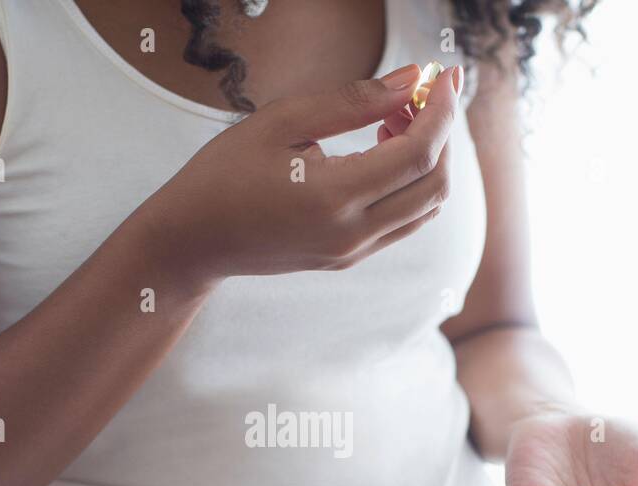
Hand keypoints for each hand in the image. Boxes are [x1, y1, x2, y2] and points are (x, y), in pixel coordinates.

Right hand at [147, 63, 462, 278]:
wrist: (193, 240)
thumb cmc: (224, 174)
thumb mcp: (281, 121)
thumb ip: (353, 100)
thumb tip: (411, 81)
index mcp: (334, 197)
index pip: (418, 153)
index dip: (442, 110)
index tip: (444, 75)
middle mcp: (351, 234)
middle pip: (434, 184)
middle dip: (441, 132)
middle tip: (419, 94)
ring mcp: (352, 252)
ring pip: (425, 208)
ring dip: (428, 160)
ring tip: (395, 119)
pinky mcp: (348, 259)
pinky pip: (403, 223)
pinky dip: (410, 184)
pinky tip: (382, 150)